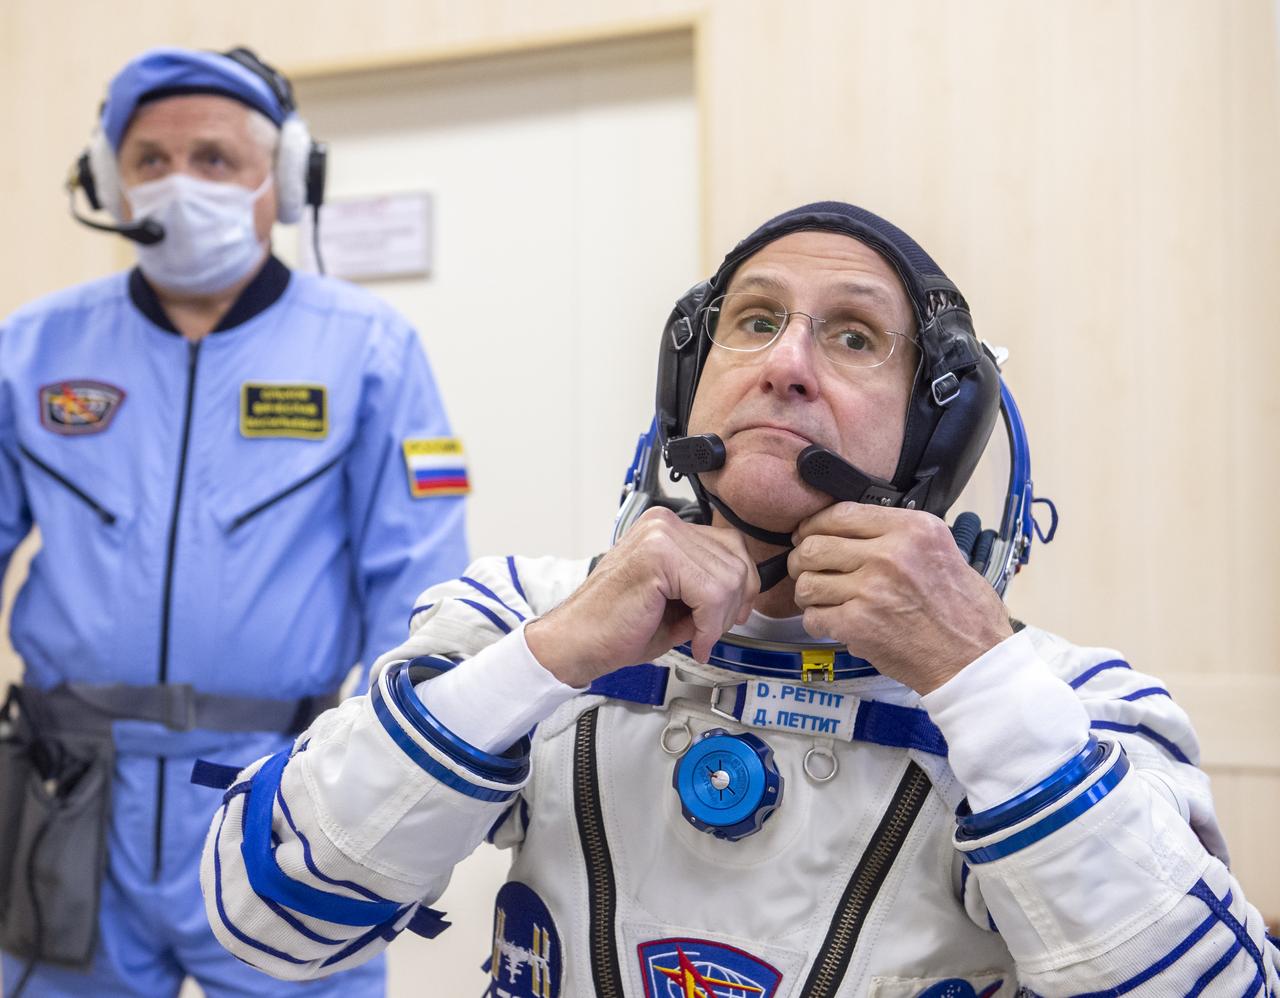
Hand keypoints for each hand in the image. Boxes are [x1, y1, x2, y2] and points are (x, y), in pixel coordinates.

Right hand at [525, 507, 759, 687]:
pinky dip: (710, 625)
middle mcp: (663, 523)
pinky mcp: (658, 555)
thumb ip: (708, 586)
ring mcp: (660, 535)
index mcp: (666, 528)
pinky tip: (694, 640)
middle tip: (712, 632)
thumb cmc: (617, 625)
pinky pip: (712, 593)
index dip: (740, 587)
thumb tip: (746, 592)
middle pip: (737, 560)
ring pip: (730, 577)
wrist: (577, 642)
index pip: (731, 545)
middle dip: (735, 605)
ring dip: (721, 619)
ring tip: (697, 637)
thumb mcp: (676, 599)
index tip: (730, 616)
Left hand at [788, 502, 1012, 693]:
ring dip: (808, 593)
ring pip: (807, 582)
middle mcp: (890, 553)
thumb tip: (852, 531)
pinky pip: (814, 617)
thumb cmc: (964, 611)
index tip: (807, 535)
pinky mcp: (858, 624)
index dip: (814, 525)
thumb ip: (900, 536)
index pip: (841, 513)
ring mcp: (871, 589)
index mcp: (912, 529)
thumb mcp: (944, 550)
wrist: (974, 660)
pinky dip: (818, 622)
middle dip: (801, 560)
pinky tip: (834, 623)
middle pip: (814, 546)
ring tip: (822, 600)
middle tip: (806, 570)